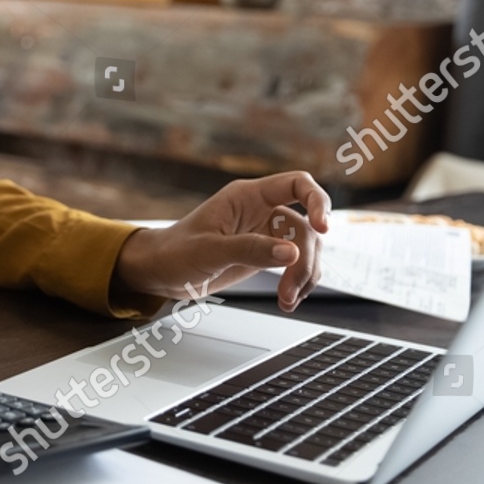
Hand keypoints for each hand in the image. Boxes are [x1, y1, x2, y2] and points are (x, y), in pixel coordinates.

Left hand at [114, 171, 330, 312]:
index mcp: (246, 196)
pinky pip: (296, 264)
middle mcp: (261, 211)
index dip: (317, 201)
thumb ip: (249, 250)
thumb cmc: (174, 252)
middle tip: (290, 289)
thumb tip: (290, 253)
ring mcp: (266, 233)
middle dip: (304, 260)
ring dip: (303, 276)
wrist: (160, 272)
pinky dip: (299, 282)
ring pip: (305, 248)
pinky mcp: (266, 254)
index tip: (323, 228)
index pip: (296, 184)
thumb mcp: (209, 251)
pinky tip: (289, 300)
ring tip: (287, 300)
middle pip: (305, 226)